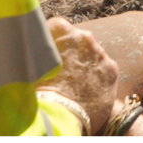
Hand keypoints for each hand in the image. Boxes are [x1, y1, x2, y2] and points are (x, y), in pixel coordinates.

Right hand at [37, 17, 120, 134]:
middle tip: (62, 71)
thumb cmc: (39, 90)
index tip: (48, 51)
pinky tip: (87, 90)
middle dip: (71, 52)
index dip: (53, 39)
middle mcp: (84, 37)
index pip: (57, 26)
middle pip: (77, 40)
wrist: (59, 116)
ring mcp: (100, 53)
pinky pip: (104, 69)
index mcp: (62, 31)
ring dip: (85, 64)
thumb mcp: (31, 65)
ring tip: (74, 84)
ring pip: (92, 55)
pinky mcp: (112, 70)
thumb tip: (35, 50)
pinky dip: (97, 77)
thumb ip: (38, 51)